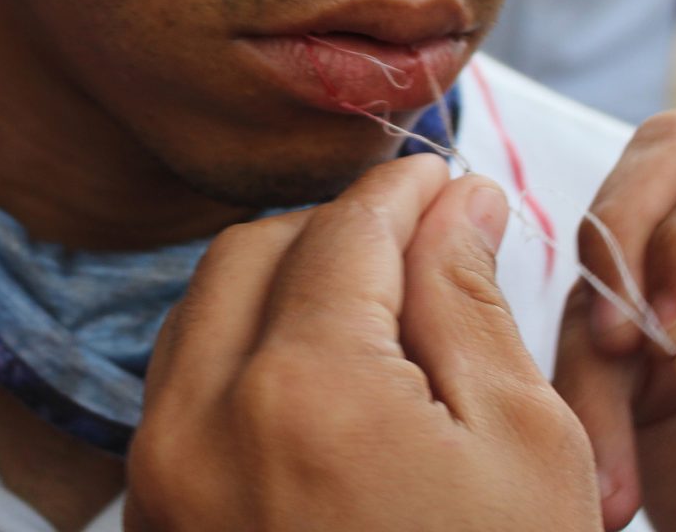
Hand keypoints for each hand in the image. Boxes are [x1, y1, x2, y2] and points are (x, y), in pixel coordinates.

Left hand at [125, 155, 601, 531]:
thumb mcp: (521, 444)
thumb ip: (471, 298)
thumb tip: (458, 202)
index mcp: (307, 395)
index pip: (349, 228)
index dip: (404, 186)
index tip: (440, 176)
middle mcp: (203, 424)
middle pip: (262, 246)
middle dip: (342, 224)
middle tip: (415, 235)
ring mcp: (162, 475)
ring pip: (211, 302)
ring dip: (290, 273)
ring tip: (372, 295)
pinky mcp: (155, 512)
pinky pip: (187, 373)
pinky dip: (249, 337)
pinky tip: (319, 358)